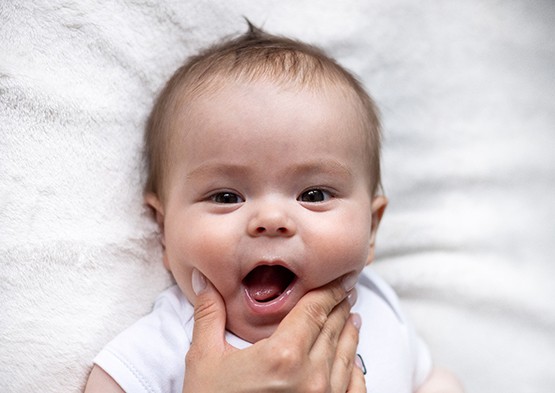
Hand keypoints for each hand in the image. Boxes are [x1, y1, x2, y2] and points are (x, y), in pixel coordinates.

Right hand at [183, 269, 365, 392]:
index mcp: (283, 355)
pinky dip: (355, 369)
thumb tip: (202, 279)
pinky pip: (353, 388)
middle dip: (340, 307)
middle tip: (344, 291)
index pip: (315, 310)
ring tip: (351, 318)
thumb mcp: (204, 359)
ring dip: (350, 332)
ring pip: (347, 355)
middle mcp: (310, 377)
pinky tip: (352, 360)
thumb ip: (209, 314)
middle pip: (334, 329)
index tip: (337, 278)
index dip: (329, 291)